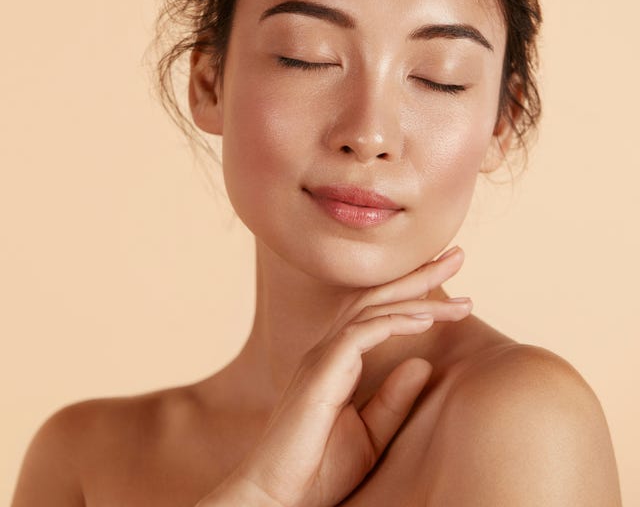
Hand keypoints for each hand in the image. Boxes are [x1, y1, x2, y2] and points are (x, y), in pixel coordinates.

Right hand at [204, 247, 470, 506]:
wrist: (276, 498)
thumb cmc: (319, 471)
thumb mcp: (371, 434)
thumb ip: (395, 398)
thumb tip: (424, 362)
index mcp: (338, 361)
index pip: (379, 313)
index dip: (415, 293)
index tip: (454, 286)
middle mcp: (329, 350)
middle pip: (378, 298)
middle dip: (419, 275)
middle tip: (456, 255)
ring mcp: (322, 357)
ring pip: (374, 309)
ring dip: (417, 295)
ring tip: (456, 286)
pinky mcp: (321, 372)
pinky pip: (362, 334)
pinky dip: (394, 322)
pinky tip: (425, 318)